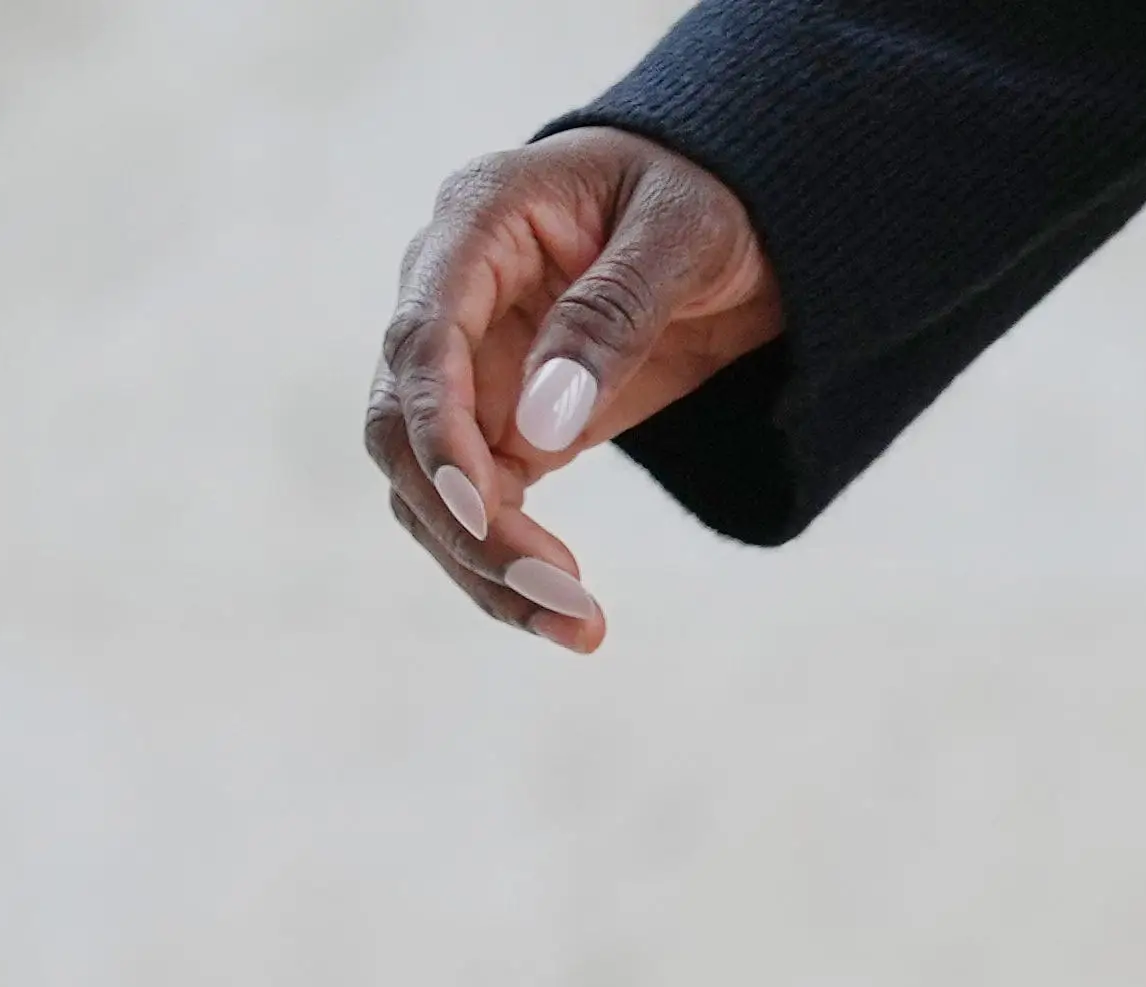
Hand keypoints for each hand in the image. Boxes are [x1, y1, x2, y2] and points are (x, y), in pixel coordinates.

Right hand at [363, 129, 781, 653]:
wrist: (743, 214)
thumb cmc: (711, 195)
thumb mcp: (682, 235)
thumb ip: (610, 315)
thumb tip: (538, 423)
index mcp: (477, 222)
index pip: (422, 337)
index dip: (437, 428)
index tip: (480, 510)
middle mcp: (451, 294)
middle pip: (402, 425)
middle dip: (466, 523)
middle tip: (565, 602)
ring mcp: (471, 364)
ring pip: (427, 482)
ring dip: (484, 564)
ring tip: (581, 631)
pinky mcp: (504, 422)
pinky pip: (479, 505)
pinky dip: (508, 564)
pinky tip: (567, 616)